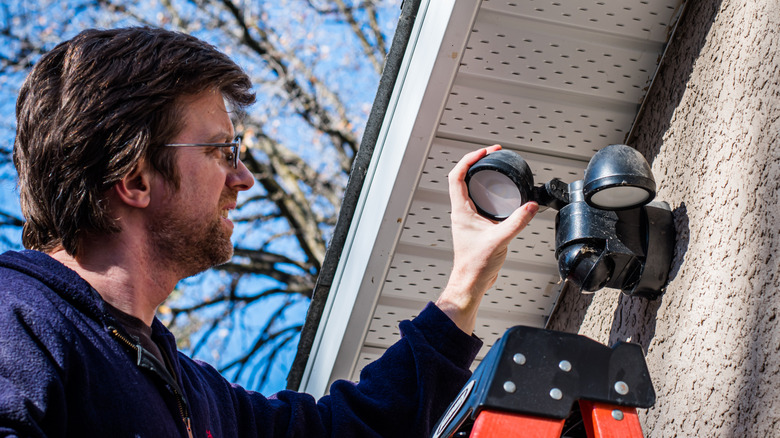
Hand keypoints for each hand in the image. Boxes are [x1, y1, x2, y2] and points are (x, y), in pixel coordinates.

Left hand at [435, 145, 538, 333]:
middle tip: (492, 153)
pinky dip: (489, 192)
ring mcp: (468, 218)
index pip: (457, 175)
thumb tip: (530, 206)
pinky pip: (480, 201)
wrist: (471, 283)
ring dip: (481, 176)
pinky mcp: (477, 226)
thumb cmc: (475, 265)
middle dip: (477, 162)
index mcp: (461, 211)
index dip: (469, 159)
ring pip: (471, 189)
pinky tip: (502, 195)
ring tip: (495, 166)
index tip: (485, 151)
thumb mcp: (499, 239)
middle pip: (463, 177)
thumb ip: (516, 222)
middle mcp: (462, 212)